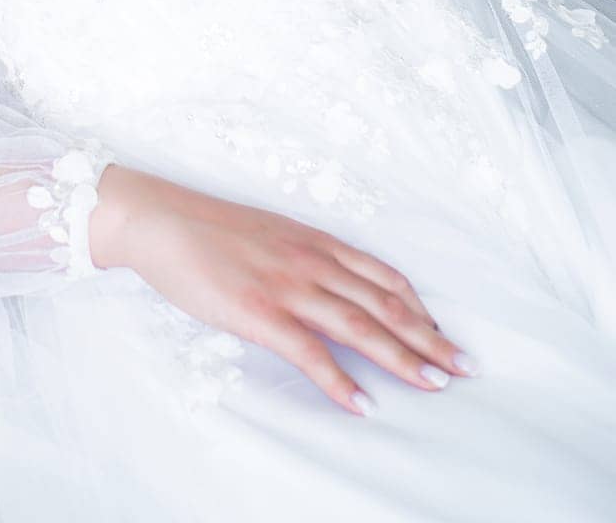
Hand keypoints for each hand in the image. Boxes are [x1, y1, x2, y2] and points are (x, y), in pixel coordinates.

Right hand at [91, 165, 478, 416]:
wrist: (161, 221)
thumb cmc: (209, 228)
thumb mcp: (270, 233)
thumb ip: (303, 256)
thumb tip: (330, 285)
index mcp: (315, 241)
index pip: (384, 276)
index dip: (420, 308)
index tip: (444, 333)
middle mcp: (312, 261)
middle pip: (384, 304)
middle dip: (428, 338)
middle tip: (463, 367)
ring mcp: (288, 287)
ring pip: (360, 327)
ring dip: (402, 359)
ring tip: (432, 385)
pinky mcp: (261, 312)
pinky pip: (311, 353)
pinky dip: (340, 382)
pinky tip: (361, 404)